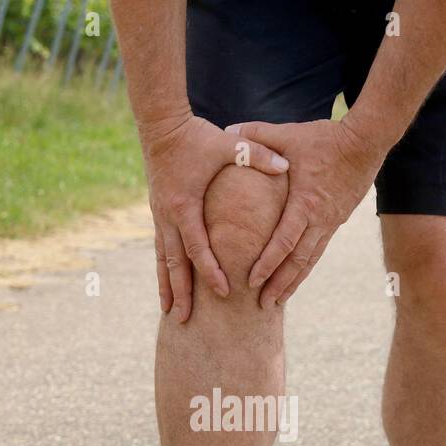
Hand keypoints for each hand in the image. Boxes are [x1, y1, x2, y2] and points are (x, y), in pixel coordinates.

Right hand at [141, 113, 289, 321]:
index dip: (211, 271)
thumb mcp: (230, 144)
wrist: (162, 125)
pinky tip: (166, 288)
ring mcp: (160, 216)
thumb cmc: (198, 136)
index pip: (199, 246)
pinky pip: (161, 249)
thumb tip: (287, 165)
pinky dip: (164, 271)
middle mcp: (168, 215)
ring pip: (163, 260)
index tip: (223, 291)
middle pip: (175, 263)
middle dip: (180, 293)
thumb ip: (259, 155)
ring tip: (169, 314)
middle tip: (184, 320)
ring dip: (167, 287)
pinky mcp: (158, 214)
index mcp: (186, 204)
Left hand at [226, 118, 383, 307]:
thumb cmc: (325, 138)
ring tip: (277, 301)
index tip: (252, 280)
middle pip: (298, 261)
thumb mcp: (289, 134)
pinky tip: (295, 278)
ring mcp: (330, 222)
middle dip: (279, 285)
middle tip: (262, 305)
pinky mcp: (336, 221)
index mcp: (305, 202)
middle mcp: (319, 219)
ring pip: (310, 261)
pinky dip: (305, 268)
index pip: (284, 241)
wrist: (366, 142)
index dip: (268, 263)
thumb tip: (228, 130)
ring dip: (293, 283)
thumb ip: (257, 134)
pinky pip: (319, 251)